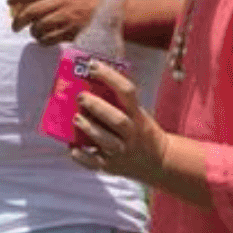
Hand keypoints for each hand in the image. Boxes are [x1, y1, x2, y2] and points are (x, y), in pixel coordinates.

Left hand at [9, 0, 98, 44]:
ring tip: (35, 33)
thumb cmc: (86, 0)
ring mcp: (67, 16)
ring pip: (39, 26)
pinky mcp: (72, 31)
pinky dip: (42, 41)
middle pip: (31, 10)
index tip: (9, 1)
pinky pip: (49, 38)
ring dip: (33, 32)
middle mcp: (62, 0)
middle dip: (19, 20)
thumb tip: (24, 1)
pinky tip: (44, 40)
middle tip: (15, 26)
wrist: (111, 13)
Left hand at [69, 58, 167, 185]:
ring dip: (89, 129)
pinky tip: (72, 149)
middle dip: (98, 107)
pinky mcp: (111, 167)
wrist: (159, 162)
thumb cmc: (140, 130)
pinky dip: (83, 157)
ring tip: (76, 118)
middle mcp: (131, 134)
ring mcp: (122, 152)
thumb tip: (87, 77)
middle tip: (80, 96)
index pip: (128, 92)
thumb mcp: (137, 113)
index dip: (111, 76)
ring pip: (106, 141)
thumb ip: (118, 101)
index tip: (92, 65)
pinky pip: (95, 163)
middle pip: (117, 120)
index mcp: (138, 116)